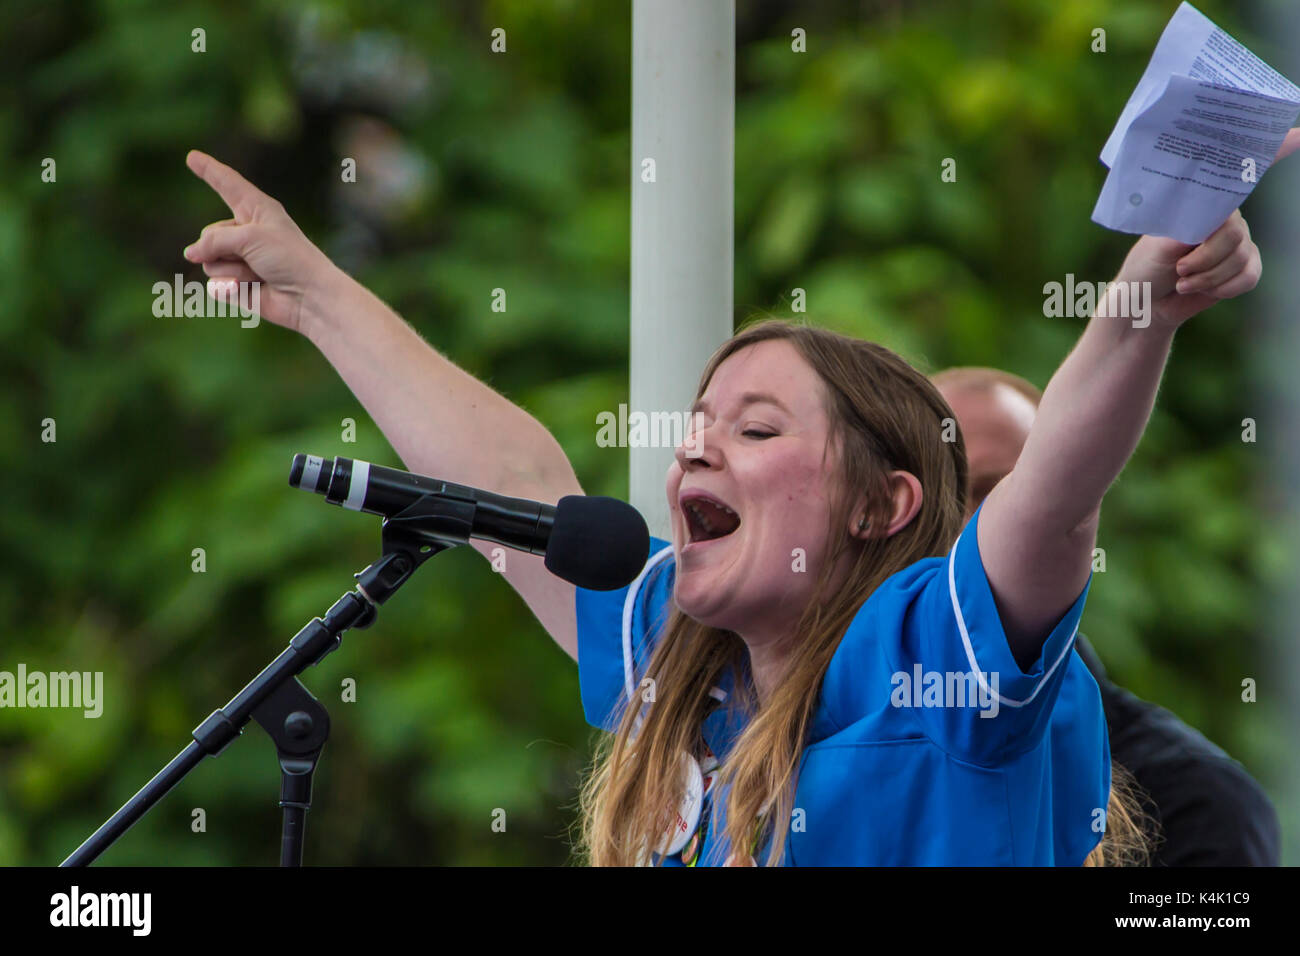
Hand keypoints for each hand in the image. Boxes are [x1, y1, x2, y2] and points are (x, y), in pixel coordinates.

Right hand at [183, 150, 335, 332]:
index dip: (209, 171)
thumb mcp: (249, 236)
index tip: (191, 156)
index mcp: (257, 209)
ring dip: (231, 269)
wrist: (308, 297)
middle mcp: (247, 232)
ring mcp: (242, 259)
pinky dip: (228, 288)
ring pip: (209, 261)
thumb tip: (190, 254)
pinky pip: (215, 284)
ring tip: (259, 273)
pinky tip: (251, 289)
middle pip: (209, 234)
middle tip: (256, 256)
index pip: (228, 184)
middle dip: (222, 248)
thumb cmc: (289, 258)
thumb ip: (214, 240)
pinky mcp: (239, 285)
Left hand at [1110, 127, 1297, 330]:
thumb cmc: (1146, 267)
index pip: (1239, 175)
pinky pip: (1249, 276)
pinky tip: (1202, 290)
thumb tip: (1210, 226)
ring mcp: (1236, 242)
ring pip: (1242, 257)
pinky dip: (1223, 288)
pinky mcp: (1243, 267)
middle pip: (1236, 232)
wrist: (1145, 302)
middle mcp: (1225, 218)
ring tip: (1182, 281)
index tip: (1299, 136)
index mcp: (1203, 202)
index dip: (1273, 152)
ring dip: (1208, 277)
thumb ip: (1185, 231)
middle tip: (1180, 268)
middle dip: (1207, 257)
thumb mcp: (1157, 245)